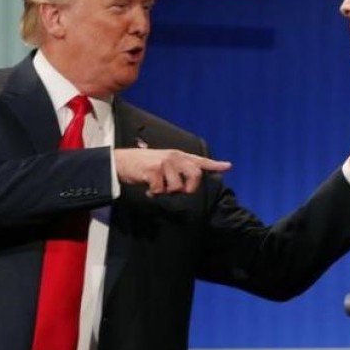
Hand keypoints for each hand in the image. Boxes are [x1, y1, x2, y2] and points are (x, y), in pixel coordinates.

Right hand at [114, 148, 231, 195]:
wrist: (121, 162)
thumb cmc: (143, 165)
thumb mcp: (164, 163)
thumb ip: (178, 171)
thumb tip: (188, 187)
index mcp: (179, 156)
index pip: (200, 160)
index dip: (215, 164)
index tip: (228, 166)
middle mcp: (175, 157)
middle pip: (195, 176)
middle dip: (189, 188)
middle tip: (176, 190)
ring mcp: (165, 162)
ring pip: (177, 187)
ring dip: (166, 192)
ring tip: (156, 186)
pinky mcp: (154, 170)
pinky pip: (161, 191)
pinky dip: (154, 193)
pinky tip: (148, 188)